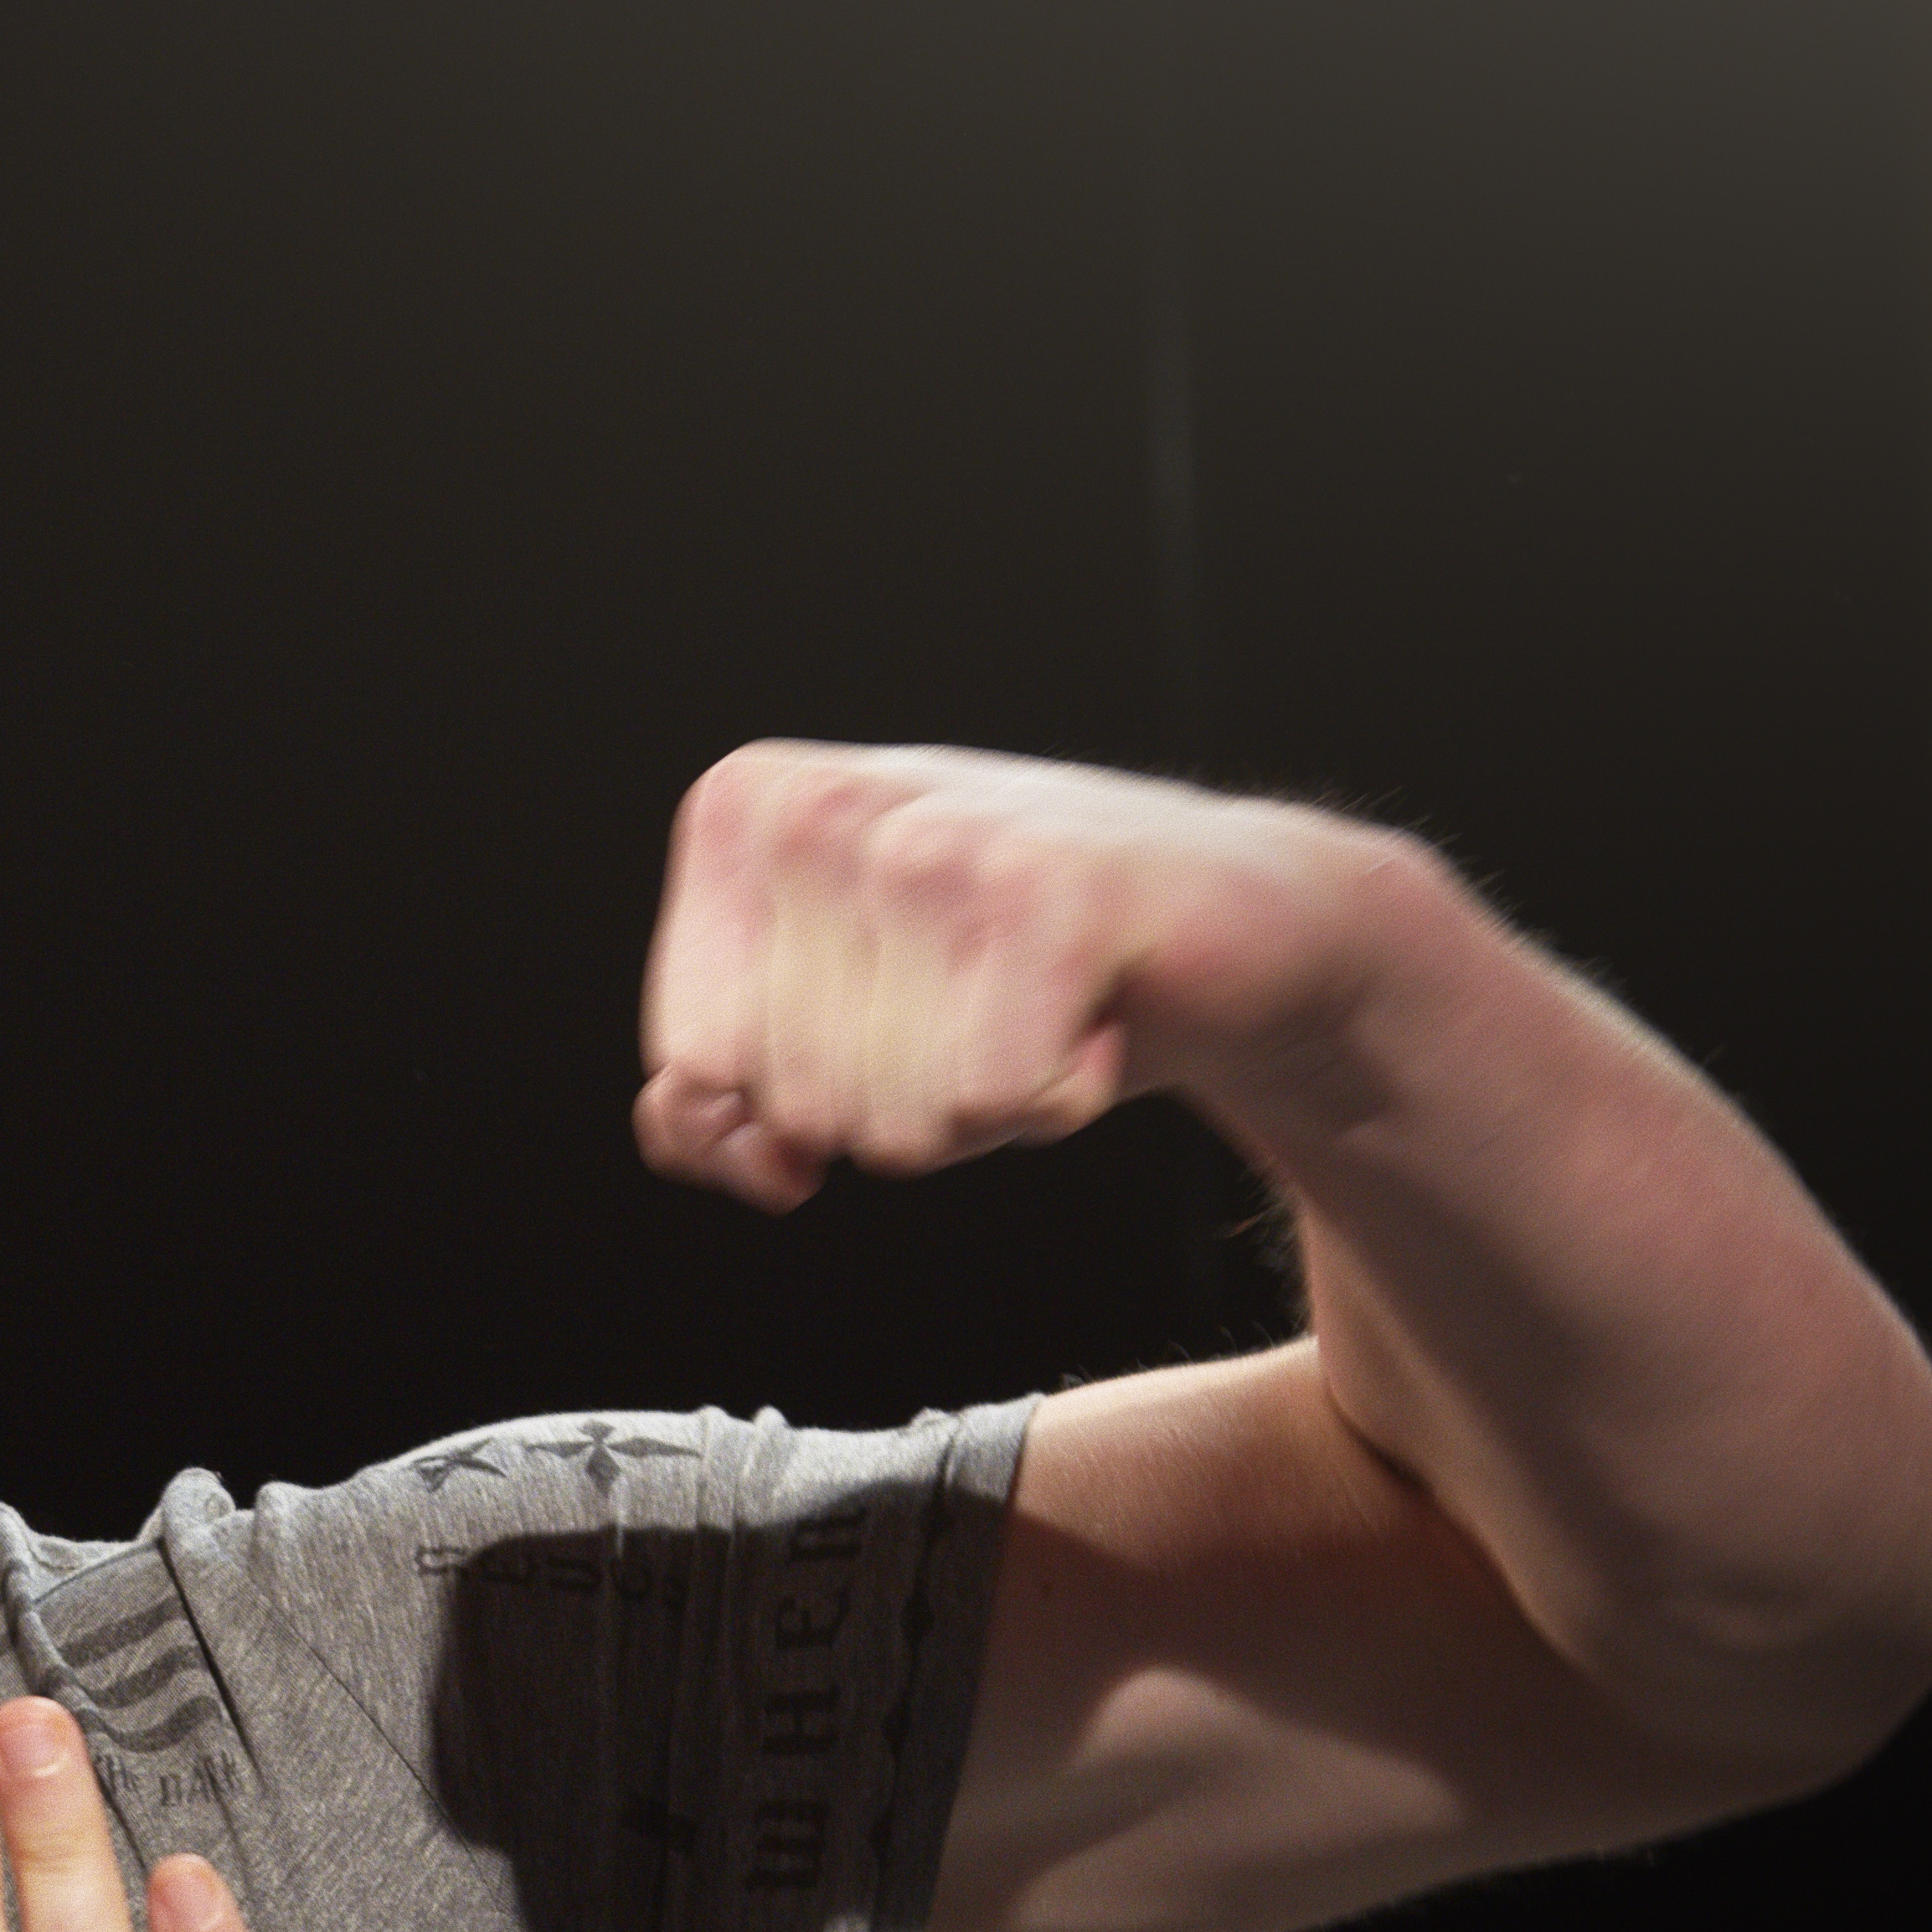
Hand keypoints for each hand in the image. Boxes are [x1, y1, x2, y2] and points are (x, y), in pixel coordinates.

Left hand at [632, 739, 1452, 1209]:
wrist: (1239, 928)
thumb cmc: (1015, 972)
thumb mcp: (829, 1026)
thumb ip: (711, 1097)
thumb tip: (697, 1126)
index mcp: (744, 811)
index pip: (692, 1068)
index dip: (795, 1095)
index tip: (895, 1008)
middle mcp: (822, 805)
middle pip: (796, 1105)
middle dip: (902, 1101)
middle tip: (988, 1006)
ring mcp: (934, 838)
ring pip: (893, 1122)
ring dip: (982, 1105)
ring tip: (1041, 1004)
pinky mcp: (1053, 891)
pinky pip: (994, 1103)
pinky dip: (1058, 1103)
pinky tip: (1096, 1015)